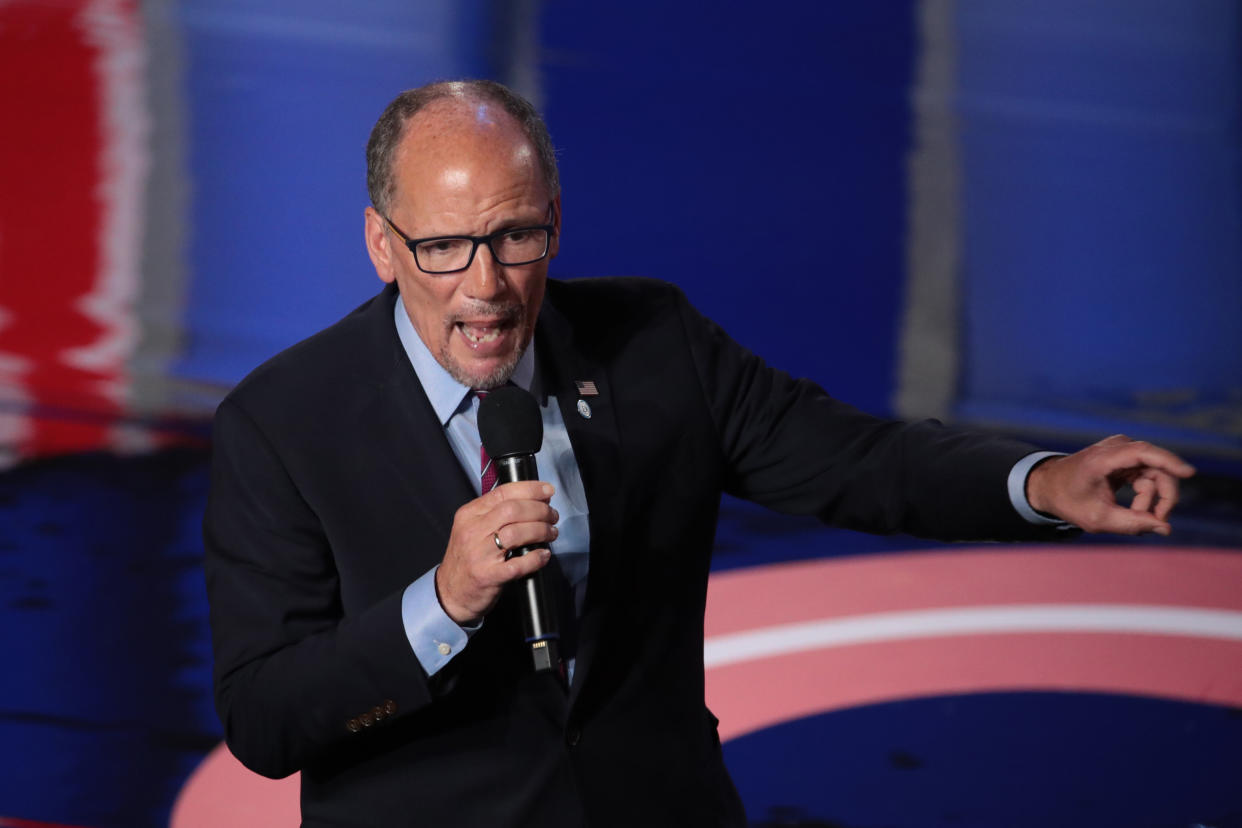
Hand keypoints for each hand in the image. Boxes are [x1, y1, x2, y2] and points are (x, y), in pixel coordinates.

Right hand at [435, 481, 558, 624]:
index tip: (548, 490)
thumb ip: (493, 513)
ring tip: (551, 533)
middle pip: (513, 510)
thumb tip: (531, 501)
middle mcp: (472, 531)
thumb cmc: (467, 559)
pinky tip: (544, 555)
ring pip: (516, 533)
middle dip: (540, 510)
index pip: (502, 493)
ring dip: (541, 531)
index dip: (530, 489)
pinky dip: (536, 558)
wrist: (450, 593)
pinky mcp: (488, 576)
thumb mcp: (471, 528)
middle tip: (552, 516)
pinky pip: (518, 564)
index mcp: (469, 515)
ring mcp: (479, 554)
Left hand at [1026, 434, 1194, 534]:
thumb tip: (1166, 528)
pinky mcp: (1126, 458)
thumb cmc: (1069, 501)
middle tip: (1156, 522)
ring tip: (1132, 516)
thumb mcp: (1097, 519)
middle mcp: (1115, 448)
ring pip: (1155, 474)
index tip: (1190, 473)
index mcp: (1102, 459)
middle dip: (1162, 497)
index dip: (1168, 462)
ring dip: (1150, 500)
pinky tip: (1134, 511)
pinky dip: (1145, 495)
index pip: (1142, 452)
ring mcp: (1122, 451)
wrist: (1049, 486)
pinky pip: (1148, 476)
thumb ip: (1131, 524)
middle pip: (1157, 468)